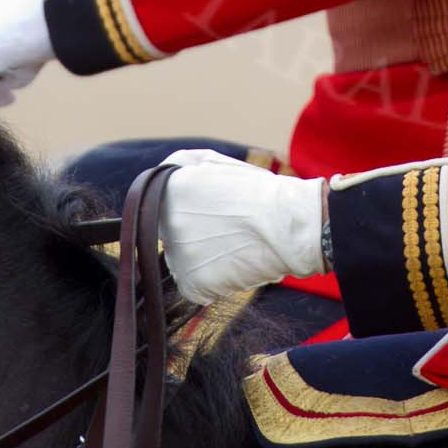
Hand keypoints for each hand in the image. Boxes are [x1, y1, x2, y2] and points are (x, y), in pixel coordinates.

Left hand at [158, 149, 328, 304]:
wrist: (288, 225)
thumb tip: (161, 177)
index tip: (206, 212)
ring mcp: (178, 255)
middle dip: (191, 233)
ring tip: (232, 245)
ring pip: (181, 261)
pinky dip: (211, 280)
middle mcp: (167, 222)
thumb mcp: (213, 163)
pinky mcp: (192, 284)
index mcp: (169, 189)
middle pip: (169, 235)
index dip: (186, 210)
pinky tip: (233, 263)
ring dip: (200, 258)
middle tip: (224, 227)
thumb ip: (178, 167)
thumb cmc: (257, 191)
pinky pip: (194, 285)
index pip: (159, 207)